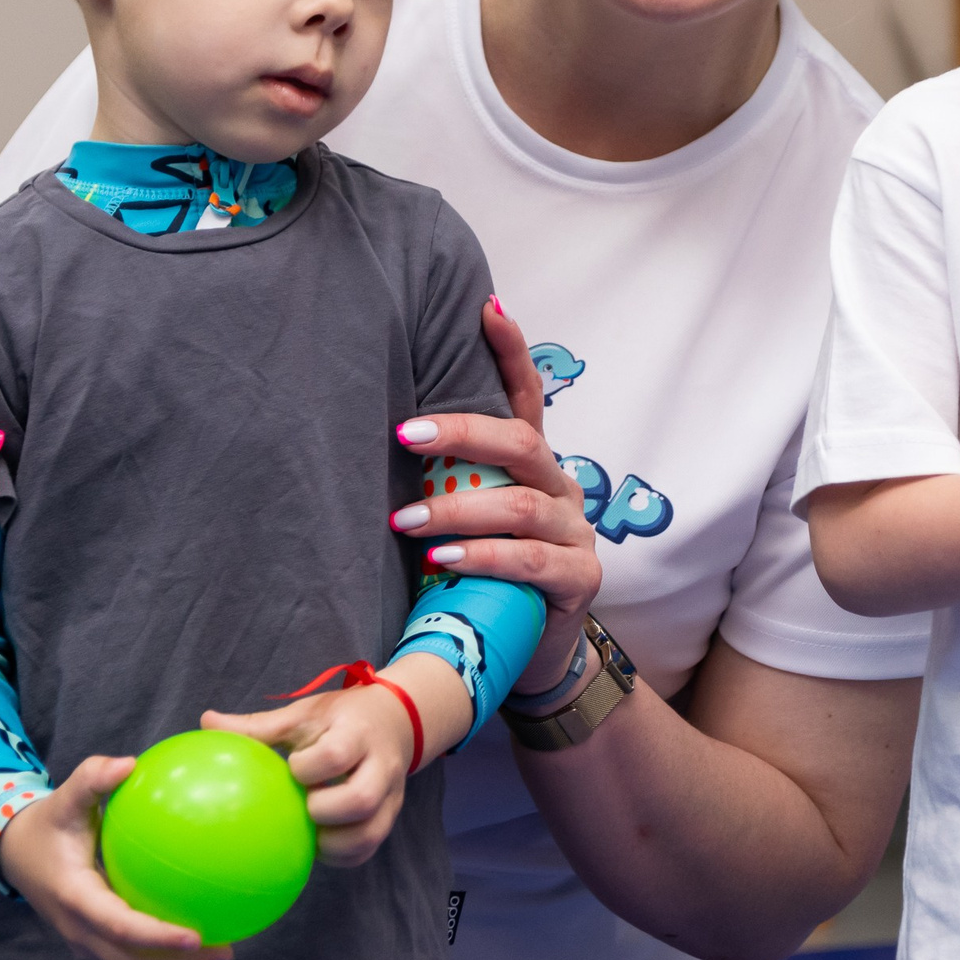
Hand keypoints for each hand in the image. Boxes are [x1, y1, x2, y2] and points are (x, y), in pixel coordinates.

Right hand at [0, 755, 231, 959]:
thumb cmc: (48, 822)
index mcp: (76, 897)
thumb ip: (93, 778)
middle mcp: (80, 928)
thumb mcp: (65, 797)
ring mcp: (85, 938)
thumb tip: (129, 763)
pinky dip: (162, 952)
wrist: (15, 852)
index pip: (120, 927)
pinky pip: (130, 953)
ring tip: (221, 950)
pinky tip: (199, 930)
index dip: (156, 937)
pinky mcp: (92, 938)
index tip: (196, 937)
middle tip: (224, 952)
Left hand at [200, 653, 461, 867]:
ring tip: (307, 835)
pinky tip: (316, 847)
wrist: (397, 720)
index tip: (292, 767)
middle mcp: (381, 766)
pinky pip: (367, 848)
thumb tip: (206, 722)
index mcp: (357, 733)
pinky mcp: (390, 816)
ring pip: (369, 833)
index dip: (309, 767)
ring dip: (333, 842)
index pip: (336, 755)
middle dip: (324, 810)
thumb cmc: (338, 718)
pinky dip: (341, 855)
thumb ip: (259, 725)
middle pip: (360, 799)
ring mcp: (391, 795)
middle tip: (302, 807)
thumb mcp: (303, 714)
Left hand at [389, 298, 602, 694]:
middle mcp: (561, 489)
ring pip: (520, 505)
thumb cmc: (488, 577)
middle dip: (462, 432)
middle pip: (520, 443)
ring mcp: (576, 533)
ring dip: (459, 509)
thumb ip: (449, 483)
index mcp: (535, 467)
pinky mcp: (580, 580)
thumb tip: (379, 439)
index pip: (527, 397)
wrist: (534, 653)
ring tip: (408, 521)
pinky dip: (484, 556)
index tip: (487, 306)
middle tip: (405, 433)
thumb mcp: (470, 521)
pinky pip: (531, 561)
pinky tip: (444, 559)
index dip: (511, 351)